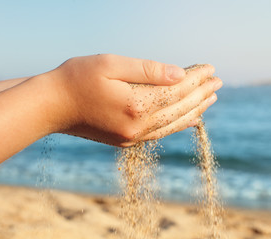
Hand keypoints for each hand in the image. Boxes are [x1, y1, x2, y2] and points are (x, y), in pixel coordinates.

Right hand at [48, 54, 221, 145]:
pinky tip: (190, 119)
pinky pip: (160, 133)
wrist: (52, 106)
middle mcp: (138, 125)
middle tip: (218, 82)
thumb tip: (180, 75)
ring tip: (211, 99)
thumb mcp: (111, 65)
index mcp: (136, 104)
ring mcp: (132, 136)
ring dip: (194, 110)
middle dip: (201, 93)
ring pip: (173, 123)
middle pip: (179, 108)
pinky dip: (178, 124)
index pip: (176, 90)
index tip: (210, 68)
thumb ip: (148, 70)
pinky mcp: (127, 140)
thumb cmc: (77, 79)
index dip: (196, 78)